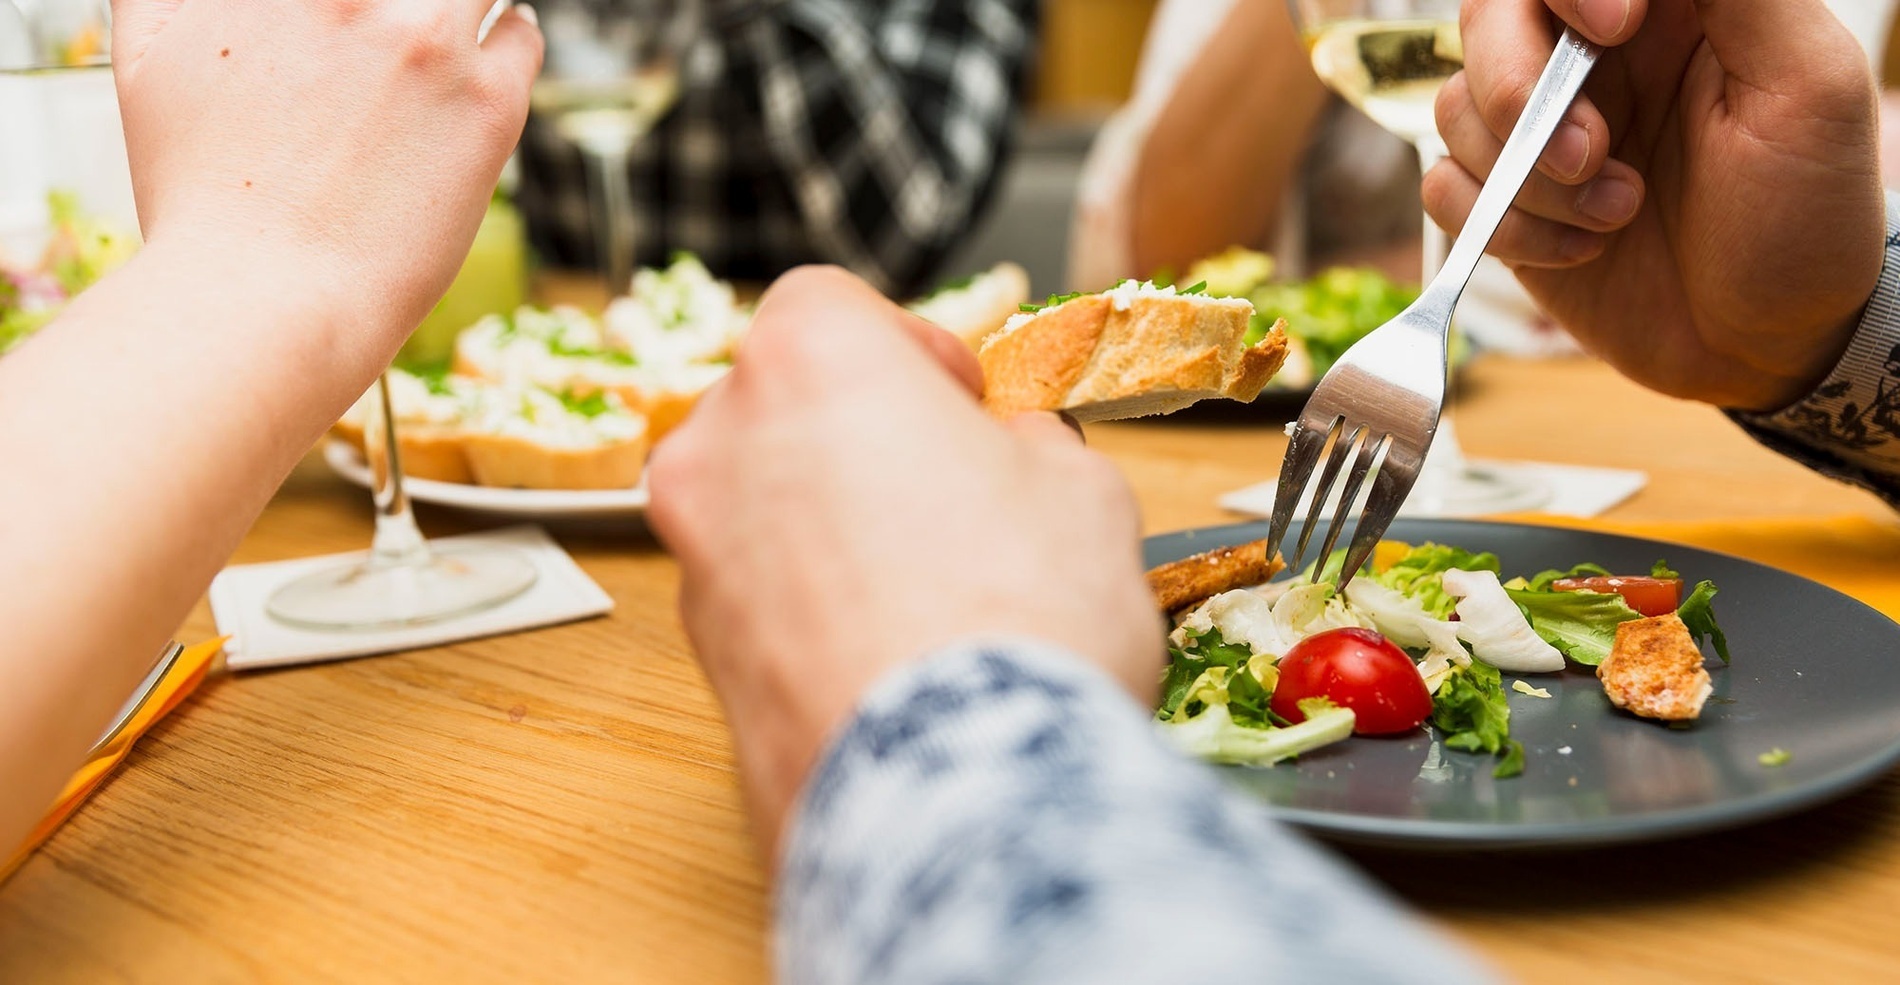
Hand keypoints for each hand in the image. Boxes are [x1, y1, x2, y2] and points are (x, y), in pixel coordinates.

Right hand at [112, 0, 542, 345]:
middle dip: (406, 1)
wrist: (261, 299)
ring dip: (462, 4)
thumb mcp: (144, 61)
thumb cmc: (196, 197)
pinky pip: (523, 30)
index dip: (345, 1)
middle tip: (404, 28)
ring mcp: (423, 38)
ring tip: (453, 27)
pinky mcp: (487, 101)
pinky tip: (488, 57)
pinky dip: (509, 35)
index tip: (351, 15)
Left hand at [647, 267, 1162, 861]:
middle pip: (781, 405)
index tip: (959, 397)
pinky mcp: (704, 662)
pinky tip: (897, 649)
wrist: (961, 789)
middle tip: (947, 486)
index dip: (907, 344)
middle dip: (858, 434)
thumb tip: (1014, 453)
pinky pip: (762, 600)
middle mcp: (721, 448)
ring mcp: (698, 560)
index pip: (828, 302)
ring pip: (762, 507)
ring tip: (932, 582)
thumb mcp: (1077, 487)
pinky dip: (813, 609)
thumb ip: (1028, 443)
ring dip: (830, 523)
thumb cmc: (1021, 616)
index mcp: (805, 362)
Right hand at [1424, 0, 1883, 409]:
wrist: (1769, 346)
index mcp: (1669, 11)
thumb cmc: (1807, 219)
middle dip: (1519, 88)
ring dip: (1529, 176)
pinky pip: (1444, 188)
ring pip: (1457, 108)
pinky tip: (1582, 251)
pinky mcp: (1507, 203)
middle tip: (1591, 154)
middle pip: (1490, 19)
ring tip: (1618, 213)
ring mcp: (1542, 132)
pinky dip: (1506, 226)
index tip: (1614, 29)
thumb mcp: (1808, 88)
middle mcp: (1592, 60)